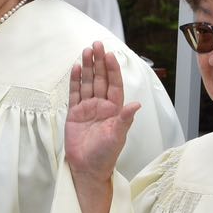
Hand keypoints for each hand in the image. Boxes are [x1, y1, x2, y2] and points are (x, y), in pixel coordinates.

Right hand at [65, 44, 140, 185]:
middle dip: (99, 62)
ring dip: (87, 67)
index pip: (114, 84)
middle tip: (96, 44)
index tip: (110, 54)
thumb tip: (137, 104)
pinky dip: (75, 81)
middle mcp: (102, 106)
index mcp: (115, 110)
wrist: (87, 168)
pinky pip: (75, 93)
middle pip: (100, 79)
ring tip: (86, 51)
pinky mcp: (75, 113)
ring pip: (88, 83)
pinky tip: (76, 68)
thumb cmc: (105, 155)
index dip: (112, 69)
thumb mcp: (117, 136)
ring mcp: (88, 108)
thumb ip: (125, 119)